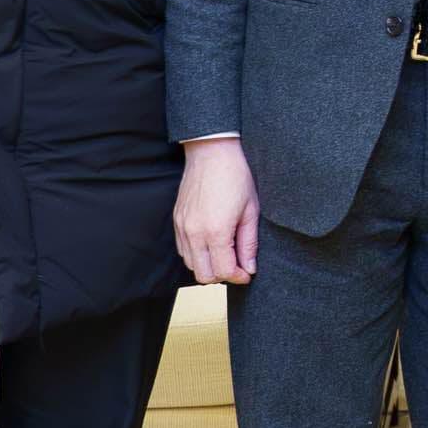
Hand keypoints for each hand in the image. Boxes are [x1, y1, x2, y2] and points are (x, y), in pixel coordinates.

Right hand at [174, 138, 259, 284]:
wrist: (212, 151)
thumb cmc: (236, 176)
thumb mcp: (251, 210)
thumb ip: (249, 243)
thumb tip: (249, 268)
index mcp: (216, 231)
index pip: (223, 271)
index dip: (238, 277)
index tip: (247, 273)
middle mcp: (195, 233)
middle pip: (203, 275)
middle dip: (222, 275)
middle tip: (237, 265)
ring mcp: (182, 227)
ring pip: (191, 264)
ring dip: (208, 265)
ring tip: (225, 252)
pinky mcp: (176, 220)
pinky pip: (182, 249)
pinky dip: (196, 254)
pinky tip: (211, 243)